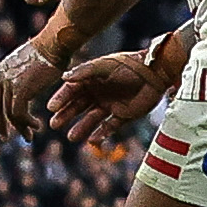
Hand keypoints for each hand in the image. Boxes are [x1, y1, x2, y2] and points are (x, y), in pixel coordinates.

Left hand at [0, 30, 66, 133]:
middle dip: (0, 123)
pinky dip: (27, 122)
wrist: (54, 44)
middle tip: (5, 137)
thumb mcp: (32, 64)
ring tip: (29, 137)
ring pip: (9, 113)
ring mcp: (9, 82)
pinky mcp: (20, 89)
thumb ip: (25, 76)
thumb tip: (29, 85)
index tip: (4, 123)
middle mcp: (2, 76)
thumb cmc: (51, 52)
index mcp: (3, 70)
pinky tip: (36, 126)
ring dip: (19, 127)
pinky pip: (19, 113)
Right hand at [38, 48, 175, 139]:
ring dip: (81, 127)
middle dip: (66, 115)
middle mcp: (99, 92)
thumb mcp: (104, 65)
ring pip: (92, 119)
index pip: (72, 90)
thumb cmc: (128, 65)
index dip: (61, 98)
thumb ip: (85, 72)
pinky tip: (92, 140)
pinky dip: (101, 133)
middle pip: (78, 106)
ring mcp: (111, 105)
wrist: (155, 73)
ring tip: (71, 137)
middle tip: (54, 125)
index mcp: (92, 79)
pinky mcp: (124, 115)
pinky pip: (109, 126)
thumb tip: (63, 77)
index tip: (51, 108)